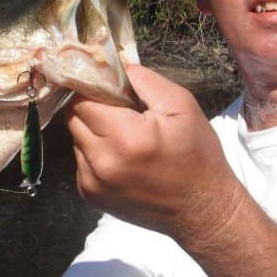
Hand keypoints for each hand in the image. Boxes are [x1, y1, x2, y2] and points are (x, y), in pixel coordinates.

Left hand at [65, 65, 243, 245]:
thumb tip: (117, 65)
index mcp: (126, 138)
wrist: (202, 211)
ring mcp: (92, 183)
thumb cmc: (197, 155)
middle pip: (74, 117)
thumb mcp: (183, 107)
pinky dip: (94, 152)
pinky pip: (80, 160)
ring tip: (123, 135)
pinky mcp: (90, 196)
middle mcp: (103, 163)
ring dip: (93, 130)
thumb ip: (146, 81)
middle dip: (92, 107)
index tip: (110, 87)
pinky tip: (121, 156)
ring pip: (75, 138)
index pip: (84, 99)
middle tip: (120, 110)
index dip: (95, 88)